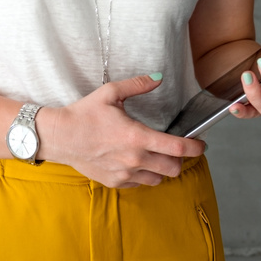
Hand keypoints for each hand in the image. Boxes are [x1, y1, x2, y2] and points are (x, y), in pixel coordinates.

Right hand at [40, 74, 205, 188]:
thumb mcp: (110, 93)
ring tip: (156, 156)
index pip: (178, 148)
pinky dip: (143, 175)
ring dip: (162, 169)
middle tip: (177, 150)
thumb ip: (138, 85)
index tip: (201, 145)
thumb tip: (158, 77)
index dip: (196, 148)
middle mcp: (135, 159)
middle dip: (180, 160)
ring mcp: (125, 174)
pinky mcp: (115, 182)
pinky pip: (139, 183)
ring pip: (158, 179)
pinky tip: (136, 162)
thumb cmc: (84, 114)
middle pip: (174, 168)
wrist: (60, 136)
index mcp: (138, 136)